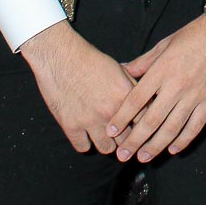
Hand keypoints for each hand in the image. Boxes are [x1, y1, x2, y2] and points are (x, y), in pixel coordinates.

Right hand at [20, 21, 134, 153]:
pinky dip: (85, 142)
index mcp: (125, 96)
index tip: (139, 128)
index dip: (142, 126)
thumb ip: (132, 88)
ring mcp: (90, 121)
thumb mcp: (119, 70)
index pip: (144, 121)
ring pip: (106, 148)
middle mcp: (110, 111)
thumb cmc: (90, 59)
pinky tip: (85, 134)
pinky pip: (83, 148)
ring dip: (107, 143)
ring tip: (104, 136)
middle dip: (126, 138)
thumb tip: (144, 100)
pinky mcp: (71, 126)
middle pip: (127, 140)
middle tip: (122, 136)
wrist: (60, 56)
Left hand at [106, 15, 205, 161]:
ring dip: (156, 145)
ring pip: (172, 127)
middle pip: (151, 119)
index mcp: (162, 69)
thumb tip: (122, 71)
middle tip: (123, 154)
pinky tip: (173, 149)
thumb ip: (143, 62)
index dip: (122, 117)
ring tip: (143, 157)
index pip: (136, 99)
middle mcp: (177, 85)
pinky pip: (195, 126)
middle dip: (135, 139)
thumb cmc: (194, 35)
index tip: (110, 130)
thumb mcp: (165, 44)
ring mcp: (195, 95)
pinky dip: (184, 140)